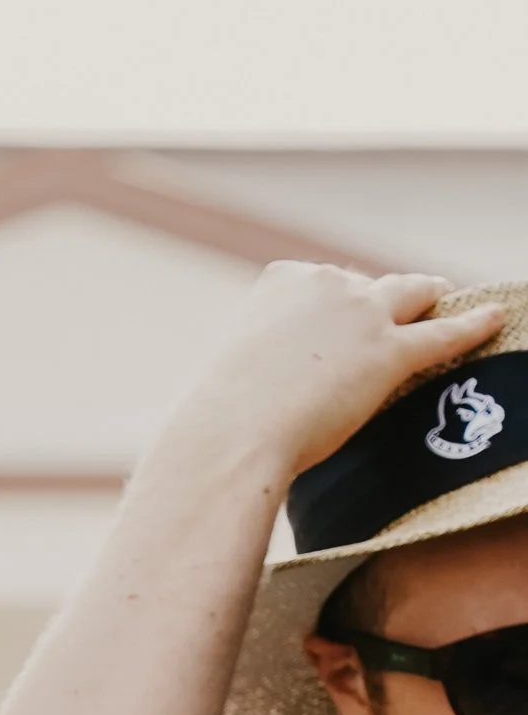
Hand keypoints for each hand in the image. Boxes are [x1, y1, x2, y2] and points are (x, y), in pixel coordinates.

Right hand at [178, 265, 504, 488]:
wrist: (232, 436)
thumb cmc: (218, 420)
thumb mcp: (232, 371)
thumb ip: (260, 361)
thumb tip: (266, 388)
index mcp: (282, 278)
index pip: (321, 282)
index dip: (328, 310)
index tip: (324, 333)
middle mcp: (328, 282)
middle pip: (369, 285)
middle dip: (377, 303)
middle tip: (386, 321)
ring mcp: (363, 313)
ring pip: (411, 295)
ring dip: (428, 298)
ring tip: (443, 300)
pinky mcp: (389, 352)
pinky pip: (443, 334)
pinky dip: (473, 325)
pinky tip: (496, 318)